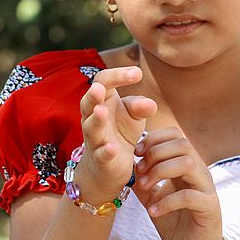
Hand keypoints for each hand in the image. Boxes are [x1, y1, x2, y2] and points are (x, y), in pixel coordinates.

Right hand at [77, 67, 156, 201]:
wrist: (110, 166)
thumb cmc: (120, 131)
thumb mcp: (133, 116)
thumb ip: (140, 107)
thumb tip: (151, 104)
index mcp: (101, 101)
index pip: (103, 81)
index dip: (118, 75)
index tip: (138, 73)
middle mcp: (92, 118)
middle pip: (88, 102)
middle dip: (93, 95)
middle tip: (100, 88)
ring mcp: (95, 139)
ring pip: (91, 128)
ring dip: (96, 120)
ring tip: (101, 111)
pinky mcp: (100, 159)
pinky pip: (101, 154)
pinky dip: (105, 151)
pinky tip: (112, 147)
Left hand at [133, 127, 227, 239]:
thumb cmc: (177, 224)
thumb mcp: (154, 199)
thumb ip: (144, 182)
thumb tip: (127, 166)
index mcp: (188, 166)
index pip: (176, 135)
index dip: (155, 139)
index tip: (136, 153)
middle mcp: (200, 172)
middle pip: (182, 144)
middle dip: (155, 153)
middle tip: (140, 171)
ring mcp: (206, 188)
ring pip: (187, 163)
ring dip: (160, 172)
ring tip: (145, 188)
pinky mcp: (209, 208)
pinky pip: (188, 196)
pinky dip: (166, 202)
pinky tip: (153, 211)